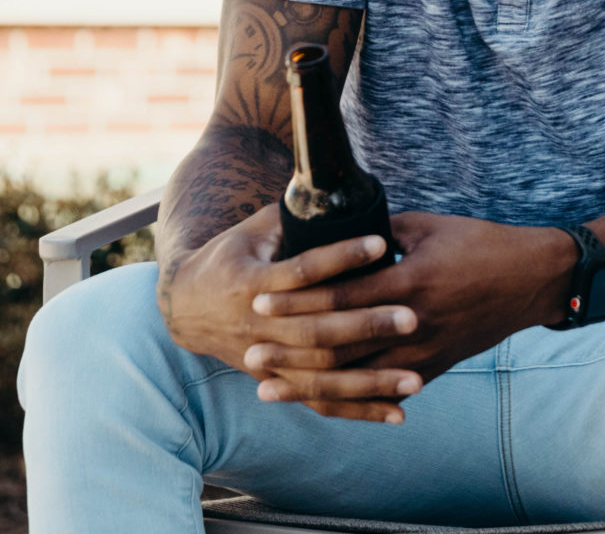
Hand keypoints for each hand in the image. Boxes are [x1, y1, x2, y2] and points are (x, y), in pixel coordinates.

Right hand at [157, 203, 422, 421]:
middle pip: (317, 331)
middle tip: (414, 316)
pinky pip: (320, 401)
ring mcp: (266, 360)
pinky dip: (359, 410)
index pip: (302, 271)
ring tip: (418, 377)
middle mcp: (257, 326)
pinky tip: (398, 414)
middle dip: (367, 326)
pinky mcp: (277, 382)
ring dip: (371, 380)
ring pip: (322, 375)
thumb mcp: (252, 231)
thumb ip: (291, 217)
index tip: (382, 244)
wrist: (186, 306)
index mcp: (250, 282)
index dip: (340, 257)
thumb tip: (334, 189)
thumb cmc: (230, 257)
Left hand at [248, 213, 575, 399]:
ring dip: (308, 385)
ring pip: (355, 379)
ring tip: (269, 385)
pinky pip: (381, 392)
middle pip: (338, 347)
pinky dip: (346, 400)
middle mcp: (413, 325)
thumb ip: (380, 231)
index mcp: (409, 282)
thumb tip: (335, 230)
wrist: (531, 280)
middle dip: (290, 351)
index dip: (296, 301)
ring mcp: (423, 354)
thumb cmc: (481, 244)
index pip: (340, 298)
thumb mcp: (428, 226)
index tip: (259, 299)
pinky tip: (318, 401)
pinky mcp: (433, 369)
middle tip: (249, 351)